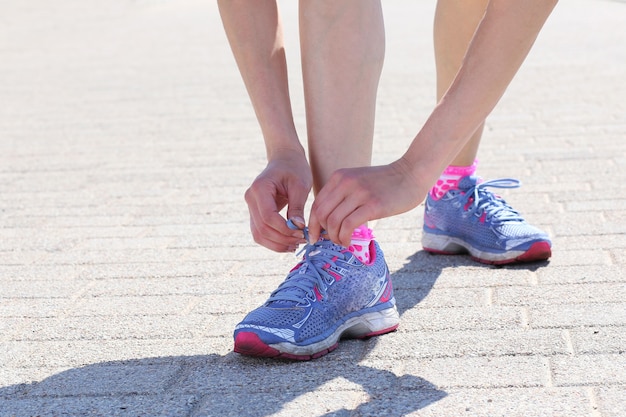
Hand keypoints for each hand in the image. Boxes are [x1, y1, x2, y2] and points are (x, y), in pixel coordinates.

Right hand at [245, 148, 311, 251]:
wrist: (284, 159)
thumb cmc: (294, 168)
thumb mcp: (300, 185)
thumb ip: (297, 206)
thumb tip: (298, 228)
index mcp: (260, 188)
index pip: (268, 217)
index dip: (285, 229)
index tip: (303, 233)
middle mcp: (250, 198)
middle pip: (262, 229)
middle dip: (283, 239)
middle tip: (302, 240)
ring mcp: (250, 207)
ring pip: (258, 235)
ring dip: (277, 244)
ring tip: (296, 244)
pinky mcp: (255, 213)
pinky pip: (260, 232)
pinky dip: (274, 241)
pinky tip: (289, 243)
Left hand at [308, 158, 427, 246]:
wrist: (412, 173)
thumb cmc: (386, 182)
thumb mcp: (358, 181)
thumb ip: (343, 195)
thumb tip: (328, 220)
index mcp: (339, 177)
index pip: (316, 204)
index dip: (312, 223)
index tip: (314, 236)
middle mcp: (346, 183)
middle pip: (321, 214)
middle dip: (320, 232)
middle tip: (329, 241)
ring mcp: (359, 194)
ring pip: (333, 222)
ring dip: (334, 237)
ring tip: (342, 242)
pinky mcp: (373, 205)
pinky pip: (348, 226)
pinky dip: (344, 238)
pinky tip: (349, 242)